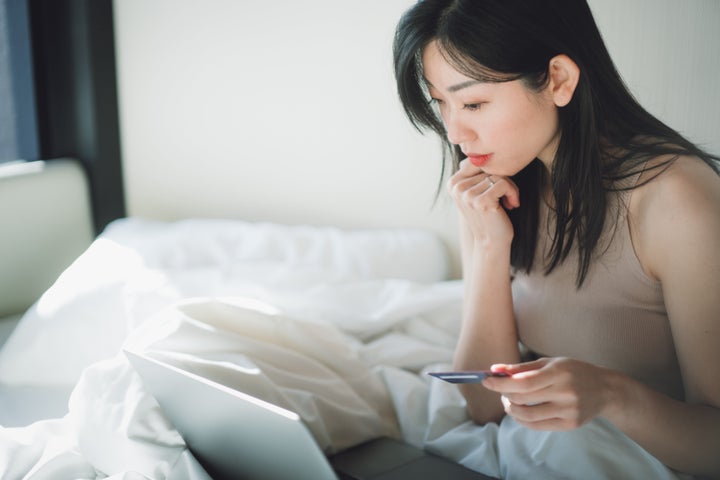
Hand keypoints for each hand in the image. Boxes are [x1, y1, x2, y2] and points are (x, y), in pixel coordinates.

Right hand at [447, 160, 519, 247]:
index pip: (478, 162)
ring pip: (499, 175)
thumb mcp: (478, 192)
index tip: (497, 189)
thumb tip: (475, 153)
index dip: (492, 173)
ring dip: (510, 189)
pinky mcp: (481, 202)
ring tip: (509, 203)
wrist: (491, 242)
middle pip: (489, 167)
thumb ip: (476, 173)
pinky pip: (504, 184)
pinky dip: (513, 194)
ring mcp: (467, 195)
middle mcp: (456, 188)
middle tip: (506, 198)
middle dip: (503, 181)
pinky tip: (512, 205)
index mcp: (452, 183)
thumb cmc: (489, 216)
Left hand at [481, 357, 615, 430]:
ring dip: (511, 409)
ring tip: (509, 401)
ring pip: (527, 416)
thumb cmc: (574, 372)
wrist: (606, 390)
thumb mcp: (551, 362)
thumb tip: (495, 370)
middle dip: (504, 394)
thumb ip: (522, 368)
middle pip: (523, 399)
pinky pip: (538, 426)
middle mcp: (565, 393)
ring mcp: (568, 411)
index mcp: (559, 373)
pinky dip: (523, 419)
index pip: (523, 382)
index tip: (486, 380)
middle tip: (499, 389)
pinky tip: (520, 411)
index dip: (501, 383)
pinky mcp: (570, 425)